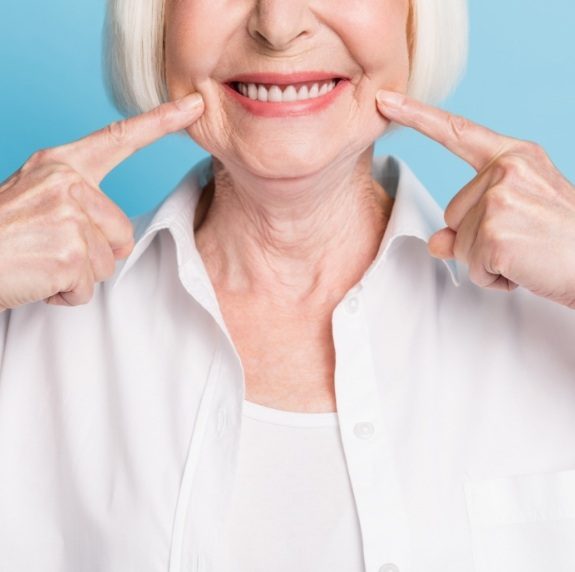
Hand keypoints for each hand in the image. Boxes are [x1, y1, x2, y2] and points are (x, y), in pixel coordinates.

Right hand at [0, 93, 204, 310]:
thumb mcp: (35, 200)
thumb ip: (79, 203)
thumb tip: (116, 237)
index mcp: (60, 164)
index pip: (119, 138)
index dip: (160, 122)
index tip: (193, 105)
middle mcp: (68, 182)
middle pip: (121, 231)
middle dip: (94, 253)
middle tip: (50, 249)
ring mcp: (70, 214)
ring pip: (107, 262)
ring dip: (77, 274)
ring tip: (39, 261)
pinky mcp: (70, 250)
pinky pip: (88, 286)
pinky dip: (66, 294)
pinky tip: (38, 279)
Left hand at [376, 89, 574, 309]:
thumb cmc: (563, 239)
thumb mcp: (516, 216)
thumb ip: (470, 221)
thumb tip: (435, 242)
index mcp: (513, 156)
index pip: (457, 132)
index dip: (417, 116)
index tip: (386, 100)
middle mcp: (505, 170)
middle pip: (452, 212)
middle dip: (478, 237)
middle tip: (522, 240)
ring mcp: (500, 200)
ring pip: (459, 243)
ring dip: (486, 259)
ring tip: (526, 253)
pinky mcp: (496, 234)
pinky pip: (472, 266)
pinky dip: (493, 278)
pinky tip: (523, 268)